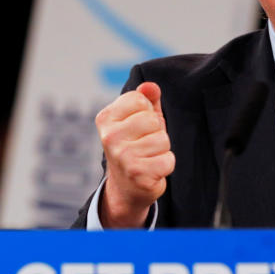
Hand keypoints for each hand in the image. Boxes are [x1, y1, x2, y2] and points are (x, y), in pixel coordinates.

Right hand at [96, 82, 174, 226]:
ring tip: (148, 157)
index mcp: (106, 118)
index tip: (138, 126)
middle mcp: (109, 137)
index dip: (147, 112)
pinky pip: (168, 160)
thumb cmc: (135, 146)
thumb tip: (150, 86)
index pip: (139, 99)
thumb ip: (146, 99)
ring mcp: (122, 156)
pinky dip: (165, 165)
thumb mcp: (139, 119)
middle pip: (153, 120)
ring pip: (162, 140)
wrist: (126, 187)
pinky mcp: (137, 174)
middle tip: (144, 145)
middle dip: (156, 132)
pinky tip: (152, 170)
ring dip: (161, 150)